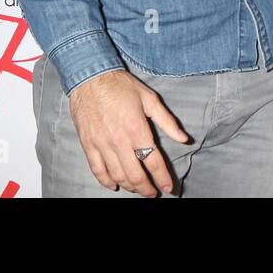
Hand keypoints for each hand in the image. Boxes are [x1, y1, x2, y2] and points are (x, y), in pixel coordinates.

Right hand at [68, 68, 191, 195]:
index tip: (169, 188)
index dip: (163, 178)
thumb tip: (184, 139)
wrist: (90, 78)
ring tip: (138, 189)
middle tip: (153, 193)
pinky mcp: (88, 145)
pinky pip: (97, 169)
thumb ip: (167, 122)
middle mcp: (119, 141)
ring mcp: (102, 144)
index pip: (153, 161)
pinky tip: (114, 185)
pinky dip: (106, 181)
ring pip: (117, 175)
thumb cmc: (121, 86)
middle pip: (135, 174)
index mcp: (137, 129)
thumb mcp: (150, 99)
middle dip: (146, 188)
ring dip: (129, 186)